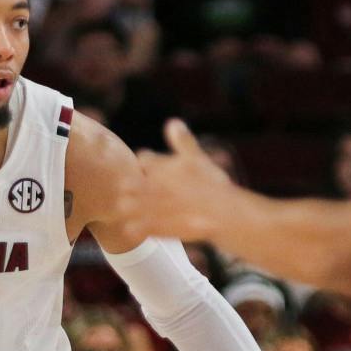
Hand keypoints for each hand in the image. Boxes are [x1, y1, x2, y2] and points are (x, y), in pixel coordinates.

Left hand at [127, 119, 233, 241]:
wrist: (224, 215)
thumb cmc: (213, 185)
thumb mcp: (198, 159)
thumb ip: (182, 141)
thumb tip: (173, 122)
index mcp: (160, 167)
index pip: (143, 159)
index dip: (148, 164)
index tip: (154, 169)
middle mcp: (152, 186)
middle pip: (128, 184)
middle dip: (133, 186)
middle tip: (146, 191)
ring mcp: (152, 208)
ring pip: (126, 206)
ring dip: (129, 206)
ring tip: (138, 209)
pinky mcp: (156, 228)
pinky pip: (135, 228)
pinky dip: (135, 227)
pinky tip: (140, 226)